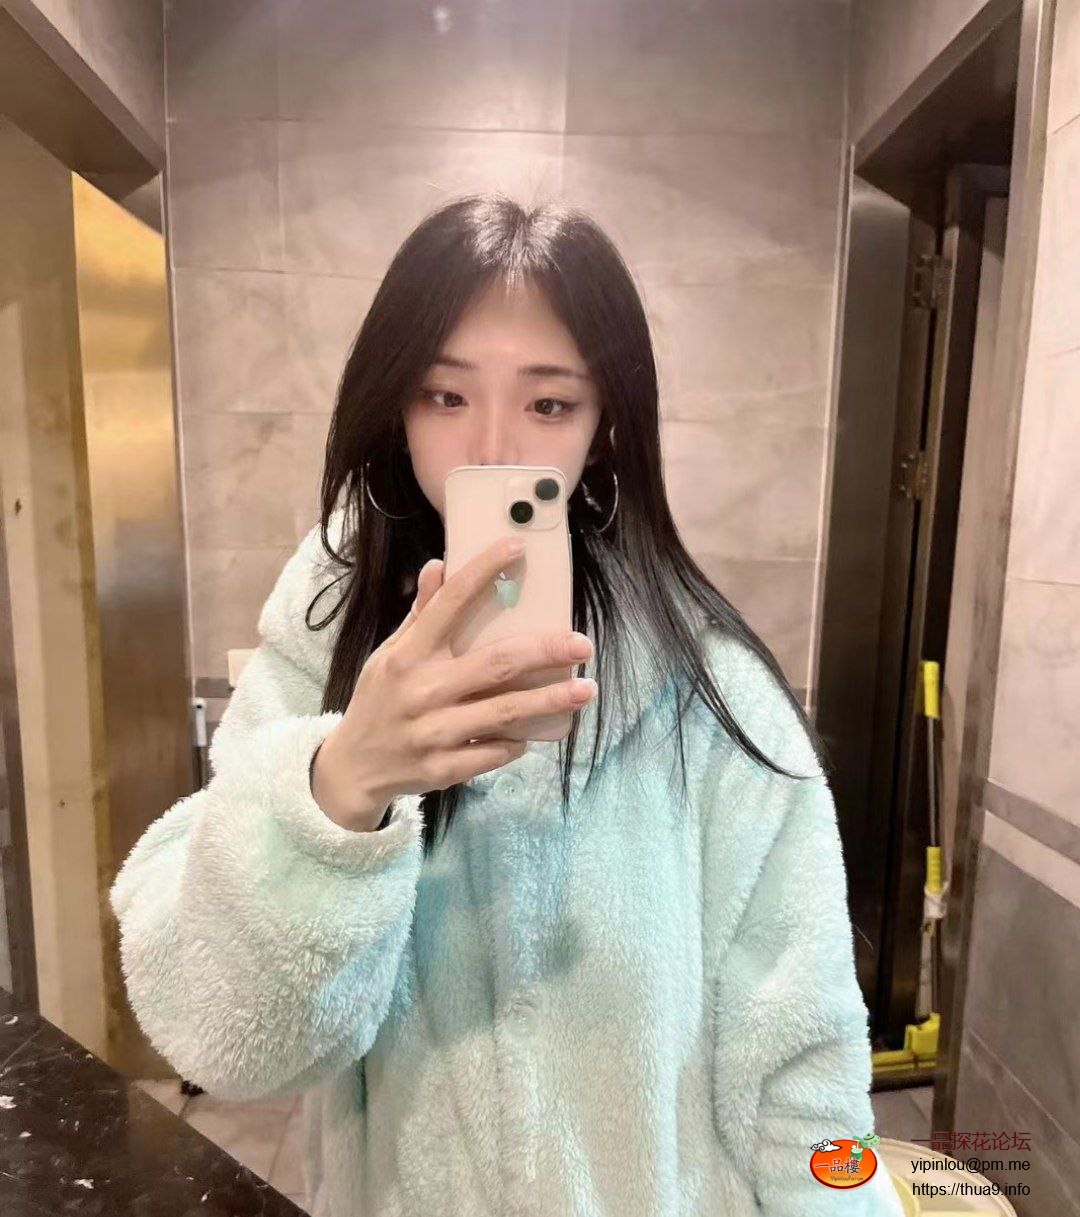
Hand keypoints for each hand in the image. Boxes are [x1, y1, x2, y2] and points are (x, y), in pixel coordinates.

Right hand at [310, 536, 596, 830]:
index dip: (483, 572)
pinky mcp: (444, 768)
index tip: (516, 547)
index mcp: (408, 655)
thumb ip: (420, 614)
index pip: (449, 603)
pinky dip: (518, 742)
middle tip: (582, 644)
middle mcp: (422, 690)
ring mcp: (433, 732)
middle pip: (495, 663)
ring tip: (586, 689)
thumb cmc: (380, 699)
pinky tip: (537, 731)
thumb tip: (439, 565)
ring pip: (505, 712)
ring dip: (550, 700)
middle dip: (545, 651)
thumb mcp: (390, 654)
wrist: (354, 767)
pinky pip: (494, 751)